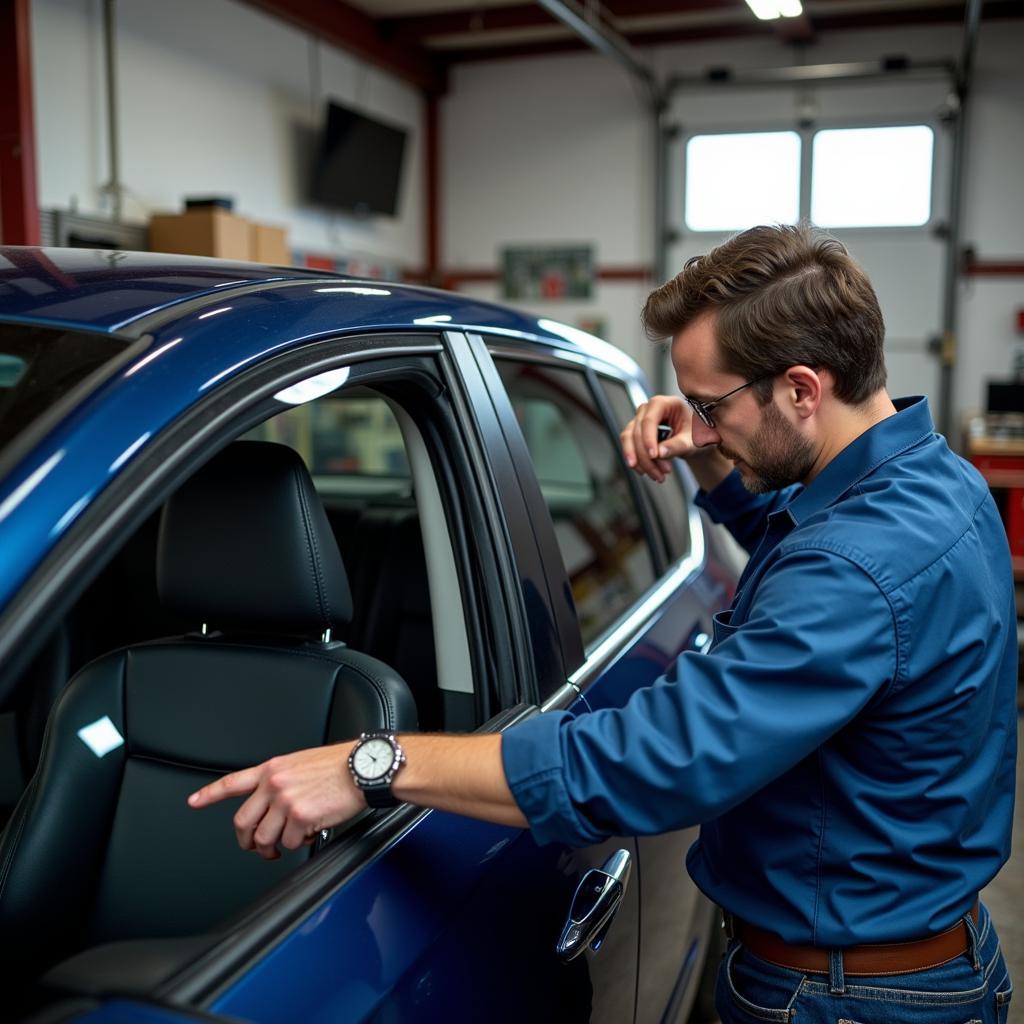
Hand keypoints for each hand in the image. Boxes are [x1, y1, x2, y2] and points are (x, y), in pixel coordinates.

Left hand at [187, 743, 364, 859]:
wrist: (363, 768)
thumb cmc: (339, 766)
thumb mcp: (301, 763)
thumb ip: (281, 780)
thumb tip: (272, 804)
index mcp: (273, 768)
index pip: (232, 782)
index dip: (209, 794)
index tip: (194, 802)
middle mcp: (274, 784)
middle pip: (242, 822)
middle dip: (246, 841)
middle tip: (256, 847)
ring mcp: (285, 801)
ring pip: (264, 838)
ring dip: (274, 847)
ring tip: (287, 843)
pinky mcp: (300, 817)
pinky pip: (290, 843)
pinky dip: (299, 844)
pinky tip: (310, 833)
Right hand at [620, 395, 701, 482]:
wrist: (696, 438)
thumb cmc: (697, 433)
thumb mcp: (692, 440)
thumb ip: (677, 445)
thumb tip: (660, 453)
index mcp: (664, 403)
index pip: (648, 421)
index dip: (648, 439)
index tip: (654, 456)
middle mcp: (648, 409)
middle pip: (637, 432)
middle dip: (646, 456)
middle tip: (661, 474)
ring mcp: (639, 420)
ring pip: (629, 440)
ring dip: (640, 461)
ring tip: (656, 476)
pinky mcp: (636, 432)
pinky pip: (629, 446)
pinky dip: (637, 461)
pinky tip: (646, 472)